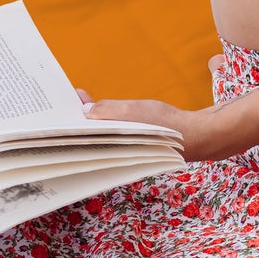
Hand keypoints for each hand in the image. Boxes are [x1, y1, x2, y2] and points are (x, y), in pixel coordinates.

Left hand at [74, 54, 227, 163]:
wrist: (199, 135)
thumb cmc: (168, 125)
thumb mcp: (135, 111)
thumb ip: (109, 110)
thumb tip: (86, 109)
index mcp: (116, 152)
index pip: (85, 141)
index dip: (71, 126)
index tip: (59, 112)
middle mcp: (118, 155)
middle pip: (90, 138)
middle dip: (78, 121)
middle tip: (64, 103)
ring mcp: (126, 149)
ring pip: (100, 134)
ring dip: (90, 119)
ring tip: (77, 102)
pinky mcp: (133, 143)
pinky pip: (111, 131)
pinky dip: (104, 120)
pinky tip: (98, 107)